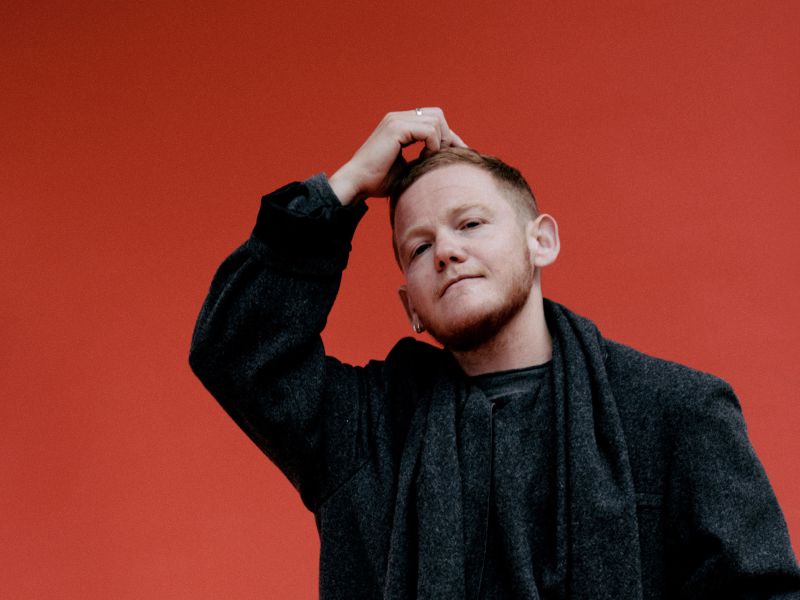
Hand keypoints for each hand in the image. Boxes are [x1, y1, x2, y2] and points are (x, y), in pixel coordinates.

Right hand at [329, 108, 466, 204]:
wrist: (357, 183)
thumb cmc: (377, 181)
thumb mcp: (406, 167)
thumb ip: (421, 158)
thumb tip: (445, 159)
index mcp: (398, 124)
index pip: (432, 119)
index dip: (448, 135)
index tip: (458, 152)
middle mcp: (397, 117)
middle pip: (437, 115)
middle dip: (447, 136)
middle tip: (444, 157)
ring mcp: (396, 120)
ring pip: (436, 121)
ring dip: (439, 142)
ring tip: (428, 160)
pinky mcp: (396, 128)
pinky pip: (429, 131)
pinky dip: (432, 146)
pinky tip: (423, 160)